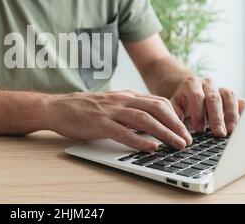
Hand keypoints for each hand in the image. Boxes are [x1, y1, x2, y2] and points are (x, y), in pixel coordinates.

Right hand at [48, 91, 192, 151]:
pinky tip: (151, 147)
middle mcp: (120, 100)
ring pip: (144, 119)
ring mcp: (110, 111)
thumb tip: (147, 123)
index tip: (184, 128)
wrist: (57, 107)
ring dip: (164, 132)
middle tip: (187, 138)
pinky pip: (123, 132)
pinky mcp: (99, 123)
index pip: (156, 101)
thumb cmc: (82, 108)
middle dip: (175, 124)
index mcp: (124, 96)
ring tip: (177, 144)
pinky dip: (139, 139)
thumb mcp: (109, 104)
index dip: (174, 115)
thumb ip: (127, 110)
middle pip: (156, 108)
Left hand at [170, 76, 244, 136]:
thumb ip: (175, 115)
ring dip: (231, 115)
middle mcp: (208, 83)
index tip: (199, 130)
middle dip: (216, 117)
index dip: (198, 114)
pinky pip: (241, 100)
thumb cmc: (183, 103)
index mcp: (192, 84)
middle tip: (219, 133)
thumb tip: (179, 131)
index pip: (197, 97)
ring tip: (231, 131)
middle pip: (214, 98)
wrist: (192, 92)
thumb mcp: (175, 107)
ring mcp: (222, 87)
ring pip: (229, 97)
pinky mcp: (233, 95)